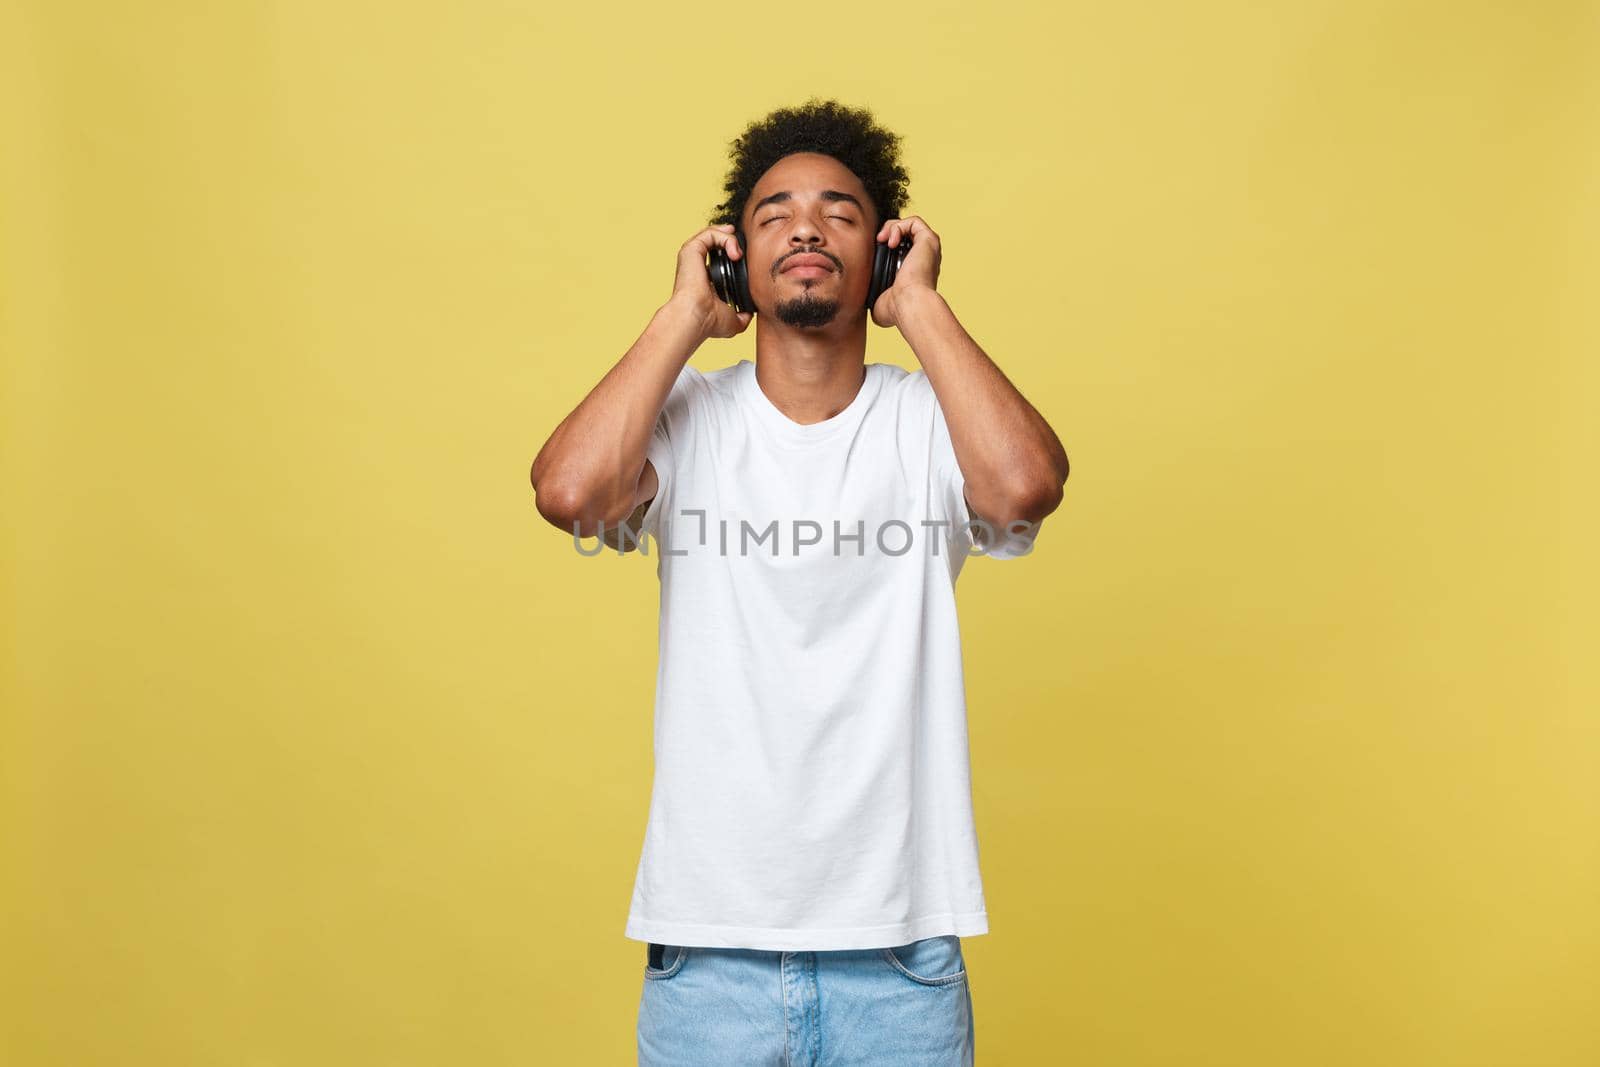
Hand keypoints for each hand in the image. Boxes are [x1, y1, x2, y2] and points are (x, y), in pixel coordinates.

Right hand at [669, 223, 754, 339]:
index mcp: (704, 279)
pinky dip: (725, 238)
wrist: (696, 318)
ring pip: (713, 234)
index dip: (734, 254)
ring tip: (739, 253)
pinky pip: (710, 233)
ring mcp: (692, 257)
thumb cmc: (709, 322)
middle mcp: (696, 266)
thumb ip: (743, 315)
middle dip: (733, 241)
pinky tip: (734, 252)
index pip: (719, 259)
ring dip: (730, 239)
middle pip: (716, 242)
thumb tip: (750, 314)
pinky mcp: (690, 250)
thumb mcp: (733, 320)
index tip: (746, 259)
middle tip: (744, 252)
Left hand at [870, 215, 941, 328]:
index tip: (873, 252)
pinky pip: (914, 221)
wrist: (908, 303)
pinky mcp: (929, 240)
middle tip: (877, 242)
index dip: (885, 245)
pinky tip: (890, 241)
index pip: (900, 250)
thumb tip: (865, 302)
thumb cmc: (896, 309)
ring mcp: (929, 249)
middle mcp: (924, 259)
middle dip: (887, 233)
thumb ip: (874, 296)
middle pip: (905, 234)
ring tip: (882, 239)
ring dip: (891, 227)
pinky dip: (899, 226)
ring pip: (909, 225)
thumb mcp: (879, 302)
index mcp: (915, 272)